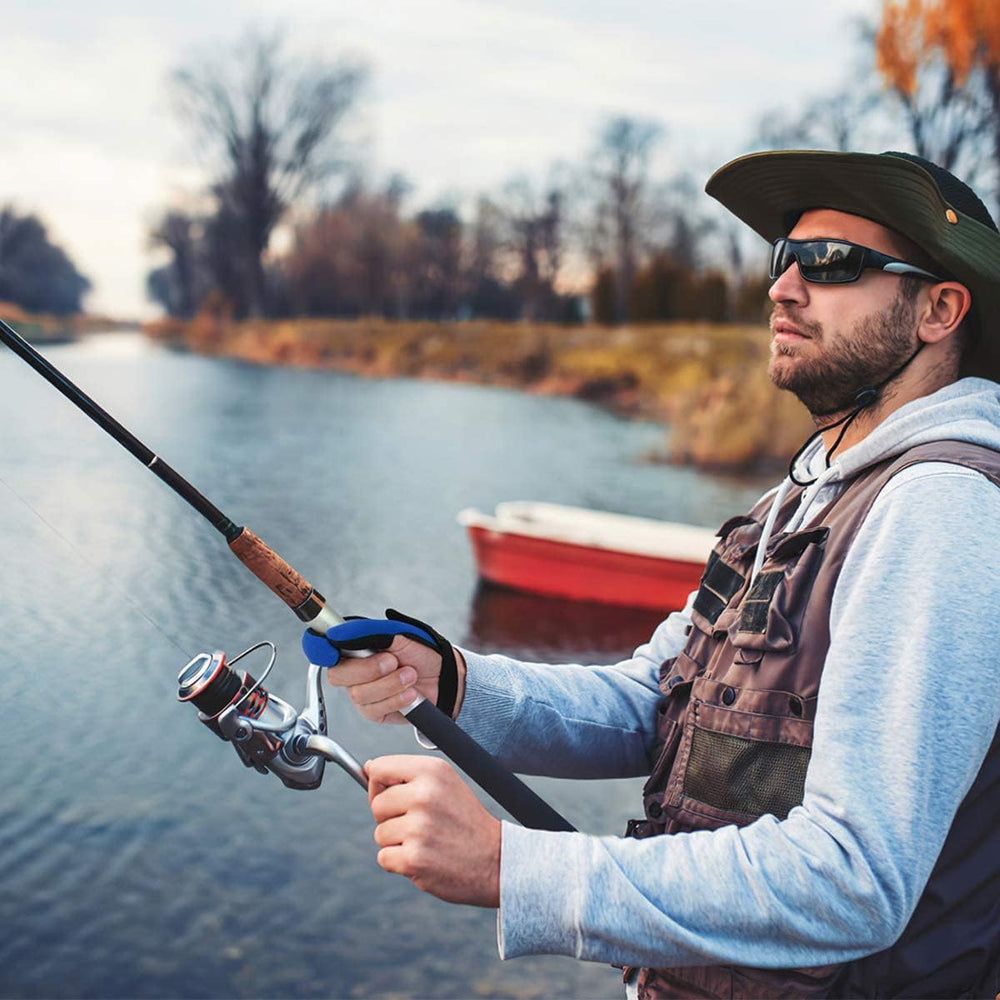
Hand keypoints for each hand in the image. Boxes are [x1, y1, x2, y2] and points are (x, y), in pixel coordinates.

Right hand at [327, 634, 454, 723]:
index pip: (323, 648)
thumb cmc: (419, 653)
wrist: (443, 677)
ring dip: (390, 684)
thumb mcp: (397, 634)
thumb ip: (367, 633)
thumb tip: (339, 632)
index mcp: (353, 647)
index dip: (320, 649)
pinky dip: (396, 699)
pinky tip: (410, 694)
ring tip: (410, 675)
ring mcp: (361, 693)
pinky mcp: (374, 712)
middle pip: (337, 675)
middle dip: (369, 669)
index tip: (331, 650)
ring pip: (359, 694)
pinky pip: (374, 710)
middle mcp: (353, 671)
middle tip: (393, 661)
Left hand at [367, 755, 500, 906]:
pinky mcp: (414, 858)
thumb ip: (408, 776)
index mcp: (432, 770)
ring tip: (427, 842)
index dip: (379, 785)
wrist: (497, 861)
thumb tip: (368, 768)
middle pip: (376, 804)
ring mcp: (418, 827)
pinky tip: (425, 859)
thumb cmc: (465, 822)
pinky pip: (384, 858)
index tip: (392, 797)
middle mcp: (424, 794)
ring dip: (397, 843)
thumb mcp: (445, 784)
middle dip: (390, 818)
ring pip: (380, 834)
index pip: (379, 768)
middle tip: (420, 825)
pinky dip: (399, 863)